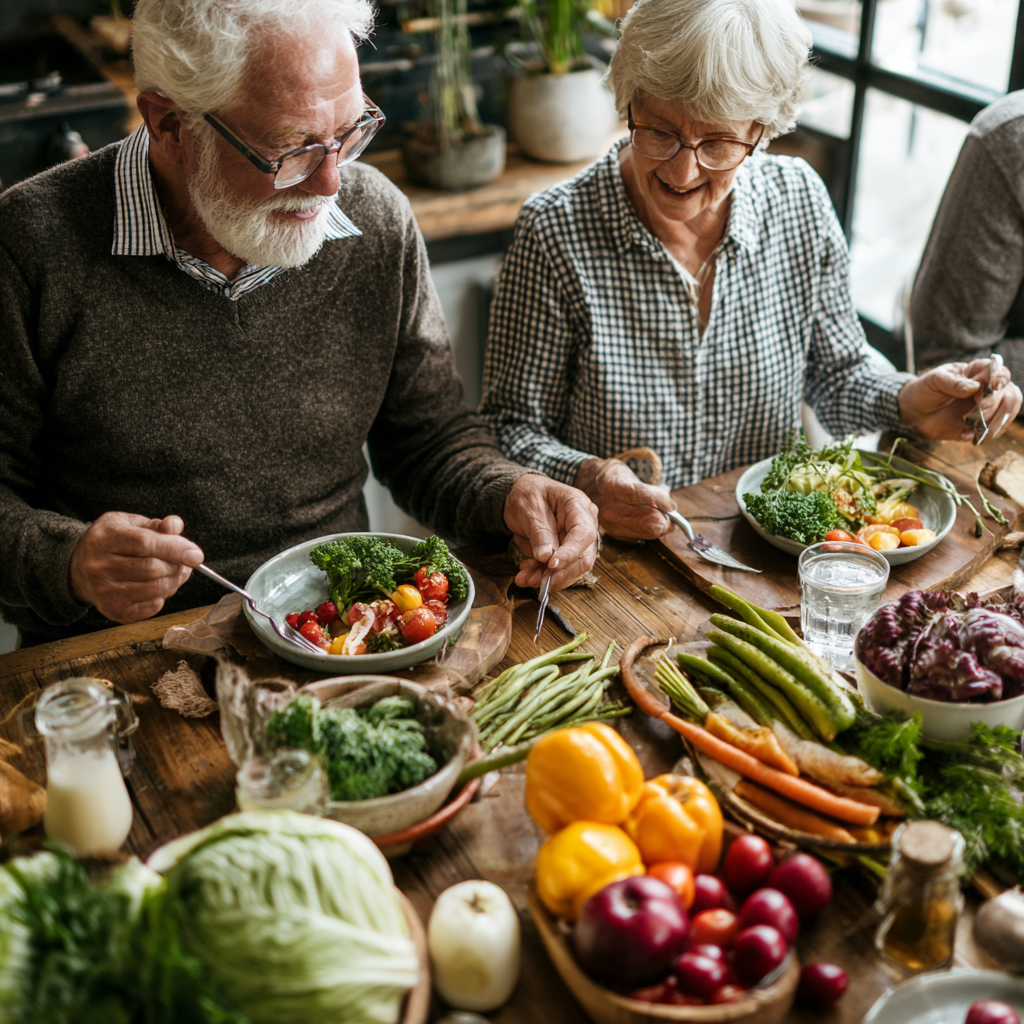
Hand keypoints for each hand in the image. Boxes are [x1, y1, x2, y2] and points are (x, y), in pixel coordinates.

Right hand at [69, 512, 203, 622]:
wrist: (78, 567)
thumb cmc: (111, 542)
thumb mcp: (130, 524)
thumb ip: (156, 525)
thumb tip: (175, 525)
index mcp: (105, 538)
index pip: (144, 543)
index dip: (174, 548)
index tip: (196, 555)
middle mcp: (99, 566)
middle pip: (153, 568)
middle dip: (177, 566)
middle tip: (186, 562)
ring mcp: (104, 591)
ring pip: (156, 589)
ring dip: (174, 581)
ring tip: (174, 572)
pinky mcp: (113, 610)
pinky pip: (152, 606)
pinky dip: (163, 596)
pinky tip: (158, 585)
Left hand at [503, 474, 599, 590]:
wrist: (520, 494)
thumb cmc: (528, 493)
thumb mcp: (529, 508)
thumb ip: (539, 532)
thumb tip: (546, 557)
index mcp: (579, 506)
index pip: (584, 534)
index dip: (570, 553)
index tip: (551, 566)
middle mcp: (585, 524)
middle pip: (583, 557)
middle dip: (559, 573)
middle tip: (535, 580)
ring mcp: (577, 540)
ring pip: (571, 569)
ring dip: (548, 578)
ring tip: (524, 578)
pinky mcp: (567, 552)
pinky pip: (560, 569)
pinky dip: (543, 575)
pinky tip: (526, 574)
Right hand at [573, 458, 676, 540]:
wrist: (587, 485)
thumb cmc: (612, 477)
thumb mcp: (629, 475)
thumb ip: (650, 490)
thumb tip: (671, 507)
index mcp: (613, 487)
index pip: (643, 497)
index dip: (661, 501)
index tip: (671, 504)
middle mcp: (610, 509)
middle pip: (650, 522)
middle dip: (666, 519)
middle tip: (670, 512)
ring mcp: (612, 524)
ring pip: (649, 532)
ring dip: (661, 525)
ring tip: (662, 515)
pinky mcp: (615, 533)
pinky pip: (642, 535)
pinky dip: (652, 528)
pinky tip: (651, 520)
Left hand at [898, 359, 1021, 440]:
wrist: (913, 410)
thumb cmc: (925, 389)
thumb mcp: (935, 380)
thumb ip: (953, 383)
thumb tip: (974, 387)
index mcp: (977, 374)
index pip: (999, 372)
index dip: (1002, 377)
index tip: (994, 386)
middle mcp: (986, 391)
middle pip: (1009, 395)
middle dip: (997, 404)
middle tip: (980, 410)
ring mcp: (984, 409)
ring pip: (1005, 414)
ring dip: (997, 422)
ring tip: (980, 428)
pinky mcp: (976, 426)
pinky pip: (990, 431)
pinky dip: (984, 434)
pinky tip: (970, 435)